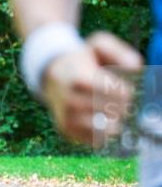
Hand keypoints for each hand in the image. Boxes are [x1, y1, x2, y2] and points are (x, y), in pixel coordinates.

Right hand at [43, 32, 142, 147]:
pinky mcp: (67, 131)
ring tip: (111, 111)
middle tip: (119, 100)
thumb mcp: (96, 45)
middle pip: (112, 111)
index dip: (124, 92)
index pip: (114, 93)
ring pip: (105, 129)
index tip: (123, 88)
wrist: (51, 75)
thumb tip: (136, 68)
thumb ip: (118, 51)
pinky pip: (95, 140)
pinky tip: (102, 120)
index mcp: (78, 79)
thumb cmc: (81, 60)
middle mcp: (70, 101)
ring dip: (114, 121)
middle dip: (121, 106)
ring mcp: (67, 118)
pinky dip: (104, 132)